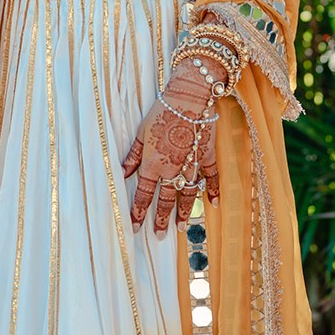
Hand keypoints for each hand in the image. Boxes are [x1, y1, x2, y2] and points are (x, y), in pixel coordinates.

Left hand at [121, 70, 220, 234]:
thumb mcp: (141, 133)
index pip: (144, 194)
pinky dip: (212, 191)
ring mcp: (191, 165)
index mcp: (153, 164)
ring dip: (184, 212)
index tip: (135, 227)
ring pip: (187, 195)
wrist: (189, 98)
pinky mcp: (207, 156)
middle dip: (161, 219)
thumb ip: (132, 156)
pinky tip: (213, 204)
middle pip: (165, 200)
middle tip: (160, 236)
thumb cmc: (161, 111)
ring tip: (181, 227)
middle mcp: (172, 169)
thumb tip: (121, 174)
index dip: (138, 212)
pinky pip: (211, 178)